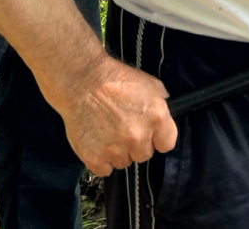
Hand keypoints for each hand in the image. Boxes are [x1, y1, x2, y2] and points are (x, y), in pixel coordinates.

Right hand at [51, 55, 176, 176]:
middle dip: (136, 145)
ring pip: (123, 163)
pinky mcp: (94, 157)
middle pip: (144, 155)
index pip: (166, 144)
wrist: (82, 81)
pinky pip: (104, 170)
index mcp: (156, 118)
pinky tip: (97, 143)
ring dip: (118, 152)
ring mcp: (116, 149)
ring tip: (107, 133)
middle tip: (123, 129)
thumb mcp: (150, 85)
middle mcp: (138, 136)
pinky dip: (101, 160)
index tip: (150, 135)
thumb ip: (161, 107)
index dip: (157, 139)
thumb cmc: (116, 80)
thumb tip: (164, 122)